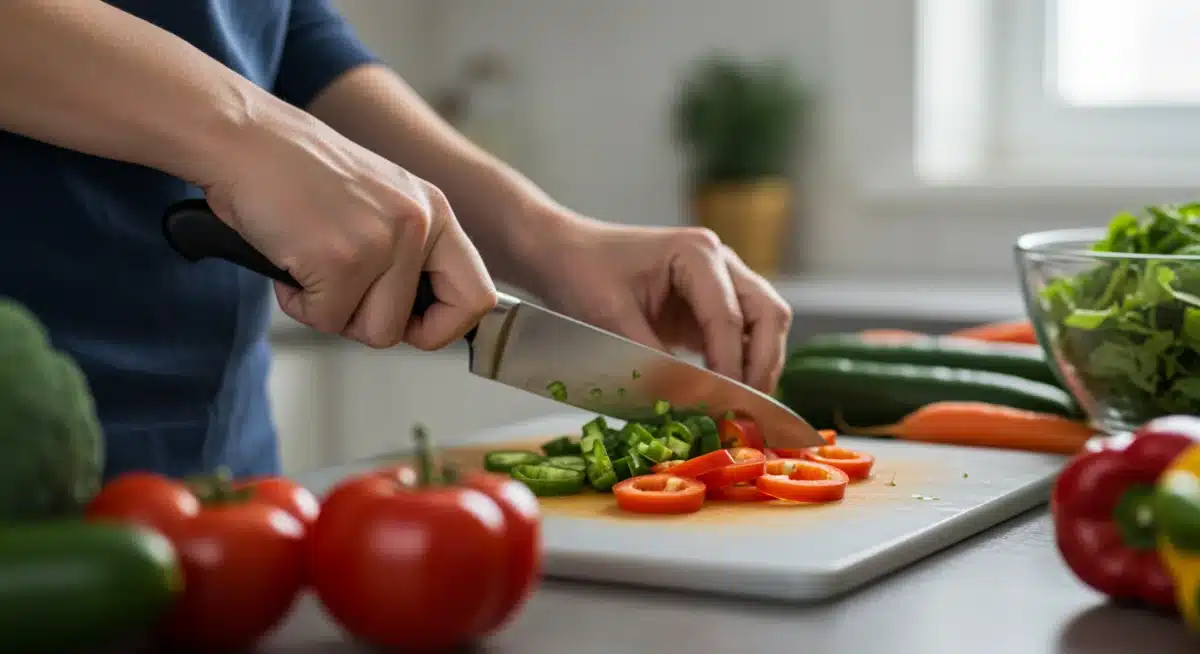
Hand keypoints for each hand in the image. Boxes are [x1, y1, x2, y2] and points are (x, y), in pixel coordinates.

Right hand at [198, 107, 496, 349]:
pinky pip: (324, 320)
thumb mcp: (380, 202)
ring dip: (330, 310)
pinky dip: (297, 301)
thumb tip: (423, 319)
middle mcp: (418, 224)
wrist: (244, 138)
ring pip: (370, 331)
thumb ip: (409, 252)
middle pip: (408, 327)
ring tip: (310, 261)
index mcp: (435, 211)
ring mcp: (382, 242)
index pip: (477, 296)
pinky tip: (289, 257)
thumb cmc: (299, 173)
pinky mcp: (341, 260)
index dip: (445, 327)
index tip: (412, 326)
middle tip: (338, 287)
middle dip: (366, 322)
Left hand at [528, 218, 792, 392]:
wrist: (565, 255)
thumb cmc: (582, 274)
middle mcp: (720, 261)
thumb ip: (651, 361)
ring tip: (739, 406)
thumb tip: (685, 406)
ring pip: (765, 323)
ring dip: (759, 365)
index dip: (731, 366)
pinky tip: (725, 394)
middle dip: (761, 364)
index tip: (726, 406)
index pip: (729, 317)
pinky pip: (744, 334)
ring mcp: (721, 280)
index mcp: (696, 253)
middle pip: (768, 314)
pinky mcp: (711, 303)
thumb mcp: (611, 319)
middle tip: (745, 409)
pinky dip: (742, 363)